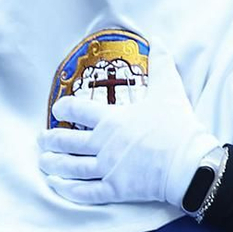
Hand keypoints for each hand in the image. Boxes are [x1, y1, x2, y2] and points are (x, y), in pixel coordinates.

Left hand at [38, 45, 216, 210]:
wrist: (191, 163)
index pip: (77, 110)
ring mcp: (107, 169)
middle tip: (41, 139)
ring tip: (43, 160)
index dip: (63, 109)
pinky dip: (67, 189)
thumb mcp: (169, 90)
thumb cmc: (178, 126)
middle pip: (66, 142)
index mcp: (112, 120)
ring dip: (52, 163)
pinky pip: (84, 192)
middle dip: (50, 140)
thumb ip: (161, 64)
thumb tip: (158, 39)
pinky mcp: (114, 190)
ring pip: (70, 167)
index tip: (57, 110)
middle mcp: (103, 144)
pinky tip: (56, 185)